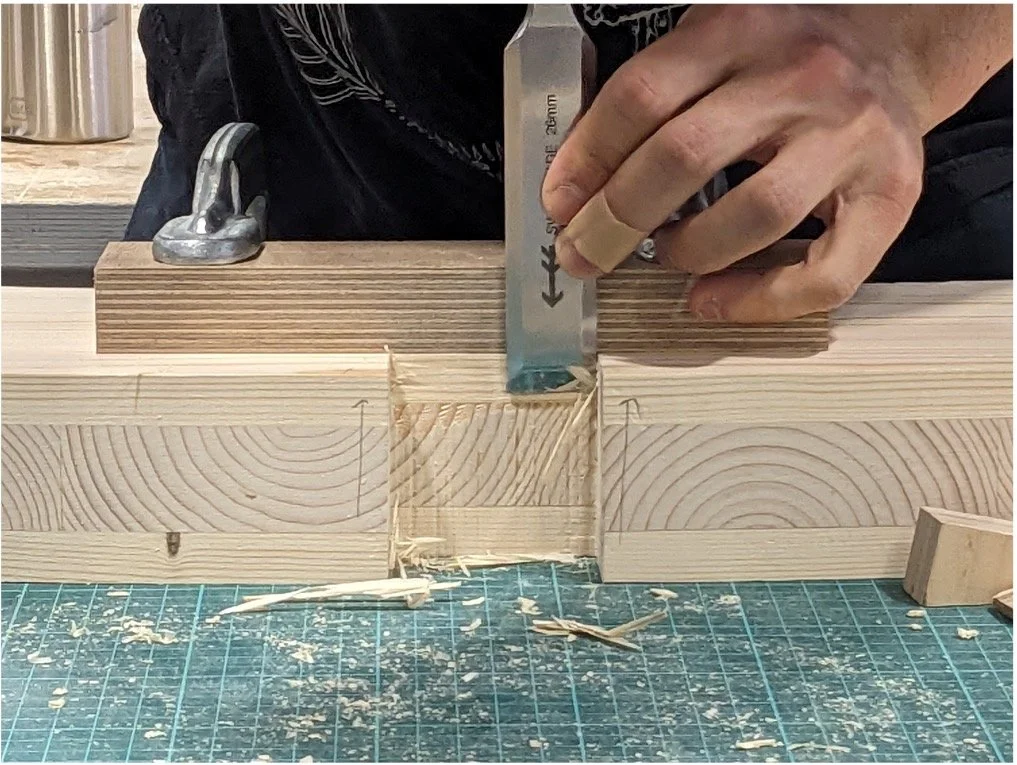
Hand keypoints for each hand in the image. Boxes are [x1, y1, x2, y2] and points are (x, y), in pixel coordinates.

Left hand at [543, 5, 1011, 321]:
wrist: (891, 49)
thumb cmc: (786, 60)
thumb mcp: (714, 47)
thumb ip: (651, 101)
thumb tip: (577, 183)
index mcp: (740, 30)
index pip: (641, 96)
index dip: (586, 160)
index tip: (559, 204)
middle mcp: (799, 78)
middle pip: (685, 156)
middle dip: (616, 220)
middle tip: (585, 252)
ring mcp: (850, 137)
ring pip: (753, 216)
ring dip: (688, 252)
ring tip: (667, 254)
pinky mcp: (890, 193)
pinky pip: (824, 274)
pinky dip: (759, 302)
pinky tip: (714, 297)